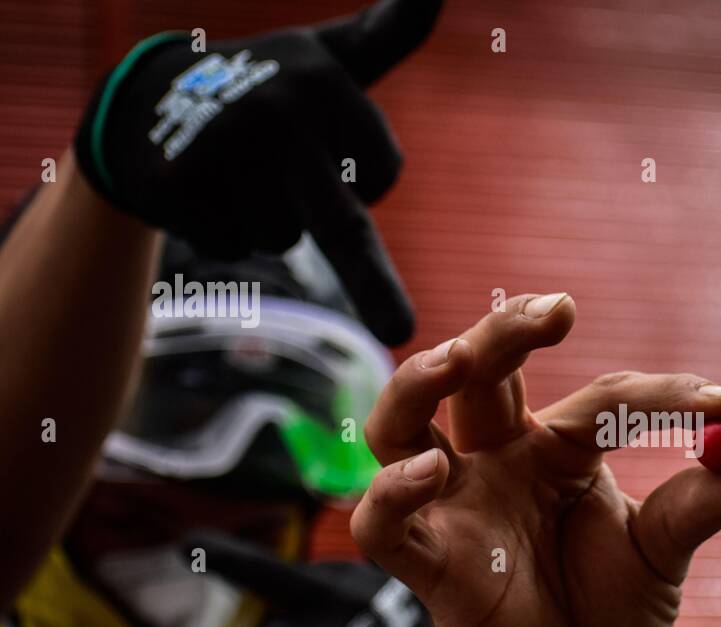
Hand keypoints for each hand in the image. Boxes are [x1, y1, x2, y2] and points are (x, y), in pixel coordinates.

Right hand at [73, 0, 442, 343]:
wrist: (149, 95)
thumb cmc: (268, 81)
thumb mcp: (330, 52)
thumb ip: (391, 31)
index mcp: (326, 82)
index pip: (382, 173)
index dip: (364, 175)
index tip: (335, 144)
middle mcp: (280, 114)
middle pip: (343, 224)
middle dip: (374, 284)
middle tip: (400, 330)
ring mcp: (226, 153)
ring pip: (282, 235)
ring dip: (267, 214)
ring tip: (237, 164)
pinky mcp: (181, 186)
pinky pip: (234, 243)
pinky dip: (225, 225)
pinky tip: (205, 183)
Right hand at [349, 293, 720, 626]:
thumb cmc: (608, 611)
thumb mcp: (659, 556)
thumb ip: (693, 510)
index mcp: (556, 449)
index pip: (602, 399)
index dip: (664, 397)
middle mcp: (498, 464)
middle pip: (477, 375)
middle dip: (505, 331)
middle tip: (557, 311)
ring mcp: (457, 509)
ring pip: (400, 424)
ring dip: (419, 384)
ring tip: (458, 359)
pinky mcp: (432, 566)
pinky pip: (385, 525)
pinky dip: (393, 494)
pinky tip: (430, 472)